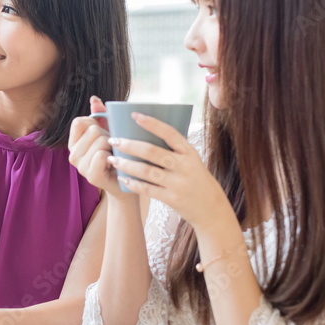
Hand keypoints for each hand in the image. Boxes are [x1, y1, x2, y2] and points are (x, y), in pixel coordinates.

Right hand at [69, 96, 123, 197]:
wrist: (128, 182)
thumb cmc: (119, 155)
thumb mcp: (109, 132)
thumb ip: (101, 115)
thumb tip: (94, 98)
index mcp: (75, 143)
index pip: (79, 122)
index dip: (95, 123)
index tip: (104, 133)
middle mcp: (73, 155)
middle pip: (92, 130)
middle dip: (108, 135)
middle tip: (113, 148)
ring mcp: (81, 167)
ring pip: (99, 141)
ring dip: (113, 146)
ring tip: (115, 156)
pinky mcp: (91, 176)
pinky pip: (101, 155)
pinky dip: (113, 157)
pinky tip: (116, 164)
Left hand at [109, 112, 230, 230]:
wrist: (211, 209)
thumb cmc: (196, 179)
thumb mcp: (192, 160)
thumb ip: (174, 149)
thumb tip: (147, 133)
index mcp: (189, 152)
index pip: (169, 133)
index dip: (152, 123)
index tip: (134, 115)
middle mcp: (184, 166)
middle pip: (152, 151)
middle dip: (130, 145)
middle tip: (113, 139)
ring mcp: (178, 183)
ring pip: (146, 171)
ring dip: (126, 164)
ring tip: (113, 158)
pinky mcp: (172, 198)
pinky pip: (147, 189)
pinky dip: (133, 183)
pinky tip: (122, 178)